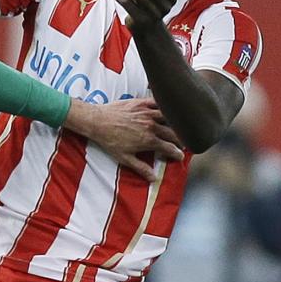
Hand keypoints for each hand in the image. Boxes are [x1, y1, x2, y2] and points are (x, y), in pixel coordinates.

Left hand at [65, 97, 183, 181]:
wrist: (97, 121)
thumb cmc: (109, 140)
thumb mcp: (125, 158)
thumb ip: (141, 168)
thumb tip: (153, 178)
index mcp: (149, 140)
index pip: (169, 148)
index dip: (177, 153)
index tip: (181, 156)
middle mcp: (152, 126)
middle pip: (173, 133)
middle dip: (180, 139)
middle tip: (183, 143)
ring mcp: (147, 113)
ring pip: (168, 117)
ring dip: (175, 122)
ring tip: (179, 126)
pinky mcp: (141, 103)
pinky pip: (158, 103)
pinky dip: (165, 107)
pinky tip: (167, 109)